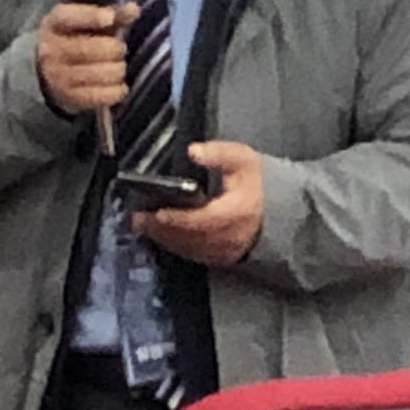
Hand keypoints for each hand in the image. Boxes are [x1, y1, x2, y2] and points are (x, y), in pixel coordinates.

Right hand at [38, 0, 134, 118]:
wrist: (49, 70)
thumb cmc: (76, 38)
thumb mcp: (89, 21)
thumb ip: (114, 13)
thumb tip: (134, 8)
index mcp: (55, 23)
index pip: (68, 17)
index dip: (90, 16)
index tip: (109, 17)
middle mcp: (51, 49)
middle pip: (87, 48)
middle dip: (114, 48)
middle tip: (121, 49)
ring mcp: (57, 75)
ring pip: (96, 73)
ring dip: (117, 70)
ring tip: (119, 67)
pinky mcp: (67, 97)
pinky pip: (97, 96)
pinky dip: (115, 92)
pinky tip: (121, 86)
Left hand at [135, 139, 264, 267]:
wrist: (271, 210)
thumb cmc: (252, 182)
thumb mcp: (242, 159)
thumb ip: (218, 153)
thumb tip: (193, 151)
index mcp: (238, 211)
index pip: (205, 219)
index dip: (179, 218)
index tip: (158, 212)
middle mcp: (231, 235)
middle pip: (192, 236)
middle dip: (163, 228)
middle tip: (138, 218)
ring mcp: (225, 250)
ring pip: (190, 248)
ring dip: (164, 237)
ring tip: (142, 224)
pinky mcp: (219, 258)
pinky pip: (193, 254)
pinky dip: (174, 245)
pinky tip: (159, 234)